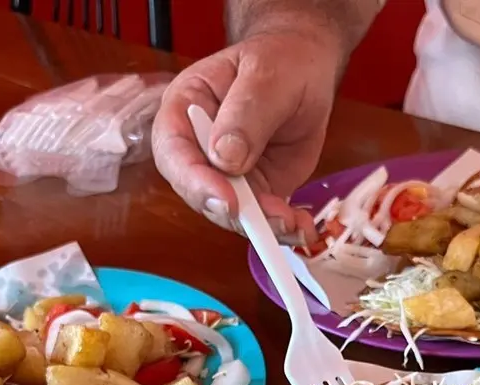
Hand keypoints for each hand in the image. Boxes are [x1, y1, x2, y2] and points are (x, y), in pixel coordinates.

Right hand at [152, 31, 342, 242]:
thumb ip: (245, 111)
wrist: (305, 68)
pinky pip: (263, 217)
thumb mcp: (265, 75)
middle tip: (269, 219)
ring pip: (233, 213)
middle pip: (201, 193)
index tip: (226, 198)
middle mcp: (199, 149)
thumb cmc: (278, 60)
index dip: (195, 181)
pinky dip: (283, 228)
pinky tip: (303, 229)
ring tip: (294, 224)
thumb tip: (225, 157)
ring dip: (263, 226)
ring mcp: (227, 174)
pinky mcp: (256, 190)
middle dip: (234, 212)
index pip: (174, 152)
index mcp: (185, 110)